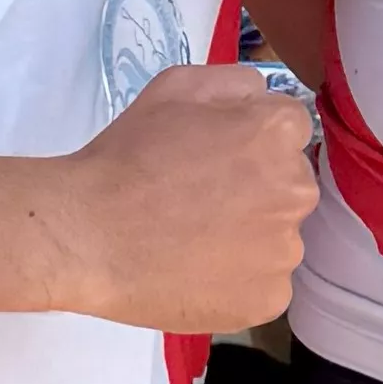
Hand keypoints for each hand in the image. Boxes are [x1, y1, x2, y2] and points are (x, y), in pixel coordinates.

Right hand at [47, 65, 315, 330]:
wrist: (87, 234)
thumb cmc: (127, 155)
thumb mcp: (177, 87)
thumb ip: (237, 83)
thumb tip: (264, 101)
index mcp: (277, 133)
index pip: (290, 130)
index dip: (251, 142)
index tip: (215, 158)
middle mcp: (295, 189)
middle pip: (290, 184)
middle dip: (258, 189)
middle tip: (201, 201)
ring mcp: (285, 251)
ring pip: (278, 238)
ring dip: (250, 238)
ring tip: (193, 242)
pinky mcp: (269, 300)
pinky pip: (265, 284)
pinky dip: (238, 282)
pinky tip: (197, 274)